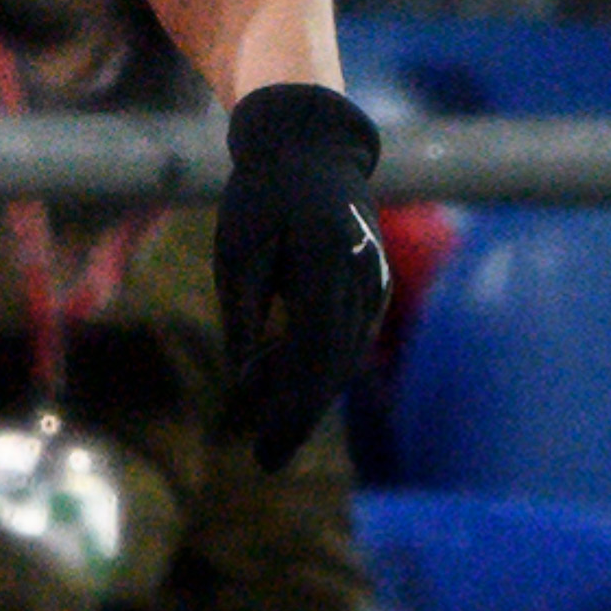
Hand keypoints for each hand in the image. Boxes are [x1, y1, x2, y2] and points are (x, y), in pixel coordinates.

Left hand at [214, 82, 387, 469]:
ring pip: (343, 358)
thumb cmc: (261, 196)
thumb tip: (247, 381)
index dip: (290, 408)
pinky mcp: (373, 286)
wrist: (308, 148)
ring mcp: (374, 284)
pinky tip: (288, 388)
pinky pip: (348, 339)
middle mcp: (361, 281)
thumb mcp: (236, 249)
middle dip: (298, 417)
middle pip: (332, 367)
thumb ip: (243, 314)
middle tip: (266, 461)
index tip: (264, 449)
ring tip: (270, 436)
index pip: (312, 356)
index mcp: (325, 266)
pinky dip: (320, 369)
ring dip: (308, 397)